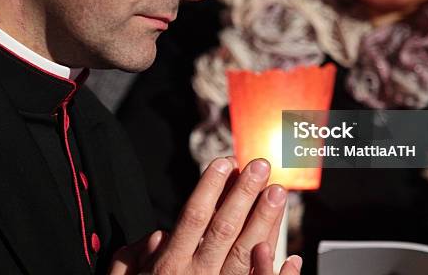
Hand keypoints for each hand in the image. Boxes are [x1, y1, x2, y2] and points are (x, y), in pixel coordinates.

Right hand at [110, 158, 301, 274]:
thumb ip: (134, 259)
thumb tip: (158, 235)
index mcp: (169, 268)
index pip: (193, 218)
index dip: (209, 189)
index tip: (224, 163)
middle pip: (225, 229)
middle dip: (243, 195)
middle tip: (260, 166)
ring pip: (246, 254)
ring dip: (264, 222)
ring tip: (278, 193)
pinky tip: (293, 258)